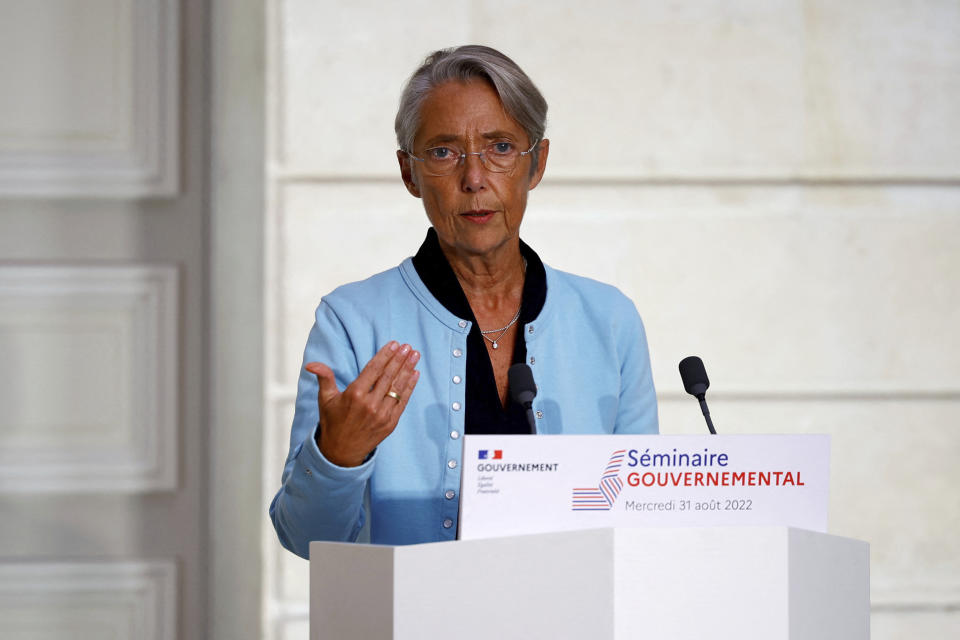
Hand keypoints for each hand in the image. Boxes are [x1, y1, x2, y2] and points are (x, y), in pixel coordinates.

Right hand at [305, 341, 419, 466]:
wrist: (341, 452)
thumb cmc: (333, 422)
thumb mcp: (326, 399)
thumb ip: (324, 378)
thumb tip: (311, 364)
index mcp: (354, 395)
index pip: (373, 369)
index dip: (385, 355)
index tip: (394, 344)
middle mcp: (370, 404)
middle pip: (388, 376)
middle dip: (399, 359)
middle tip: (408, 347)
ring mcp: (382, 414)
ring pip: (397, 387)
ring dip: (408, 369)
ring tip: (415, 355)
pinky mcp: (390, 423)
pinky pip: (403, 402)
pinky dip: (410, 387)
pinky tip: (415, 374)